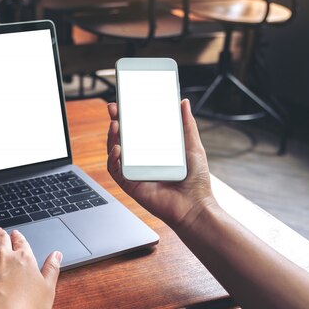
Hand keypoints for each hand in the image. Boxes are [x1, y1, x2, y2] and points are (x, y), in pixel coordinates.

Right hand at [107, 99, 215, 229]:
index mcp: (154, 150)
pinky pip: (115, 170)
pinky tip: (118, 150)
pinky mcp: (130, 185)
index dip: (129, 115)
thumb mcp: (193, 146)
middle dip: (116, 121)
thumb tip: (183, 102)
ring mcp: (134, 172)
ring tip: (116, 125)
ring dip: (111, 137)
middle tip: (114, 108)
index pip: (137, 129)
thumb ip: (187, 125)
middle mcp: (142, 160)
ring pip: (115, 152)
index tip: (124, 102)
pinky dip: (113, 159)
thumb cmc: (196, 180)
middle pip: (123, 138)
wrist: (195, 207)